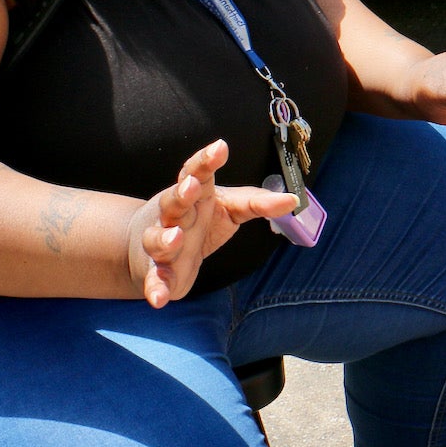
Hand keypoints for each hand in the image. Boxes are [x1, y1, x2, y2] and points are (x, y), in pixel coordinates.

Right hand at [128, 140, 300, 306]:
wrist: (152, 247)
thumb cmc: (198, 220)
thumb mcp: (230, 208)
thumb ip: (258, 203)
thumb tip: (293, 200)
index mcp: (194, 195)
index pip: (197, 172)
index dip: (206, 160)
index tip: (220, 147)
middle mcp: (173, 215)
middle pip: (173, 200)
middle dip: (181, 193)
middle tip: (191, 187)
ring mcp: (161, 242)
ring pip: (157, 238)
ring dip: (164, 238)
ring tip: (175, 238)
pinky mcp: (157, 271)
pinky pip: (154, 279)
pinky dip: (154, 288)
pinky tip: (159, 299)